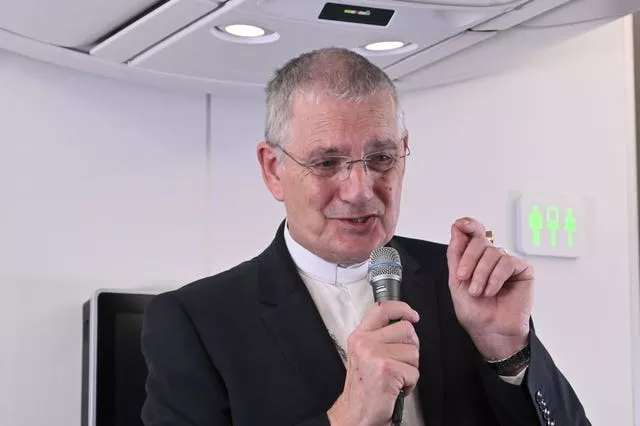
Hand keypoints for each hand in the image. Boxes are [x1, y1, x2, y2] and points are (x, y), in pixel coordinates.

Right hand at [327, 301, 419, 425]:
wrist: (356, 414)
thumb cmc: (363, 388)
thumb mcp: (364, 355)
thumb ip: (379, 337)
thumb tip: (404, 325)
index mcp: (359, 336)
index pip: (382, 308)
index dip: (402, 308)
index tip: (412, 315)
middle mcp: (365, 343)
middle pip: (406, 329)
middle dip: (410, 348)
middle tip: (399, 362)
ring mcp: (375, 355)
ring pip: (414, 352)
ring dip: (410, 368)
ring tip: (395, 377)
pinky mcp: (387, 370)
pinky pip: (414, 372)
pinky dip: (410, 384)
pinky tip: (396, 387)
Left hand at [446, 217, 533, 360]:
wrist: (489, 330)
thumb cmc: (474, 311)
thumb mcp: (456, 280)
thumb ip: (456, 254)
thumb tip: (457, 229)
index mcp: (474, 258)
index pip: (473, 234)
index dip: (468, 226)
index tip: (461, 225)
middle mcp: (490, 258)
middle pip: (480, 241)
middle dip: (469, 260)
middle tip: (464, 278)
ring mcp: (506, 263)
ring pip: (493, 252)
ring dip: (482, 273)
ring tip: (479, 292)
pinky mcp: (522, 270)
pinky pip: (507, 262)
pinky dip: (496, 277)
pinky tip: (492, 290)